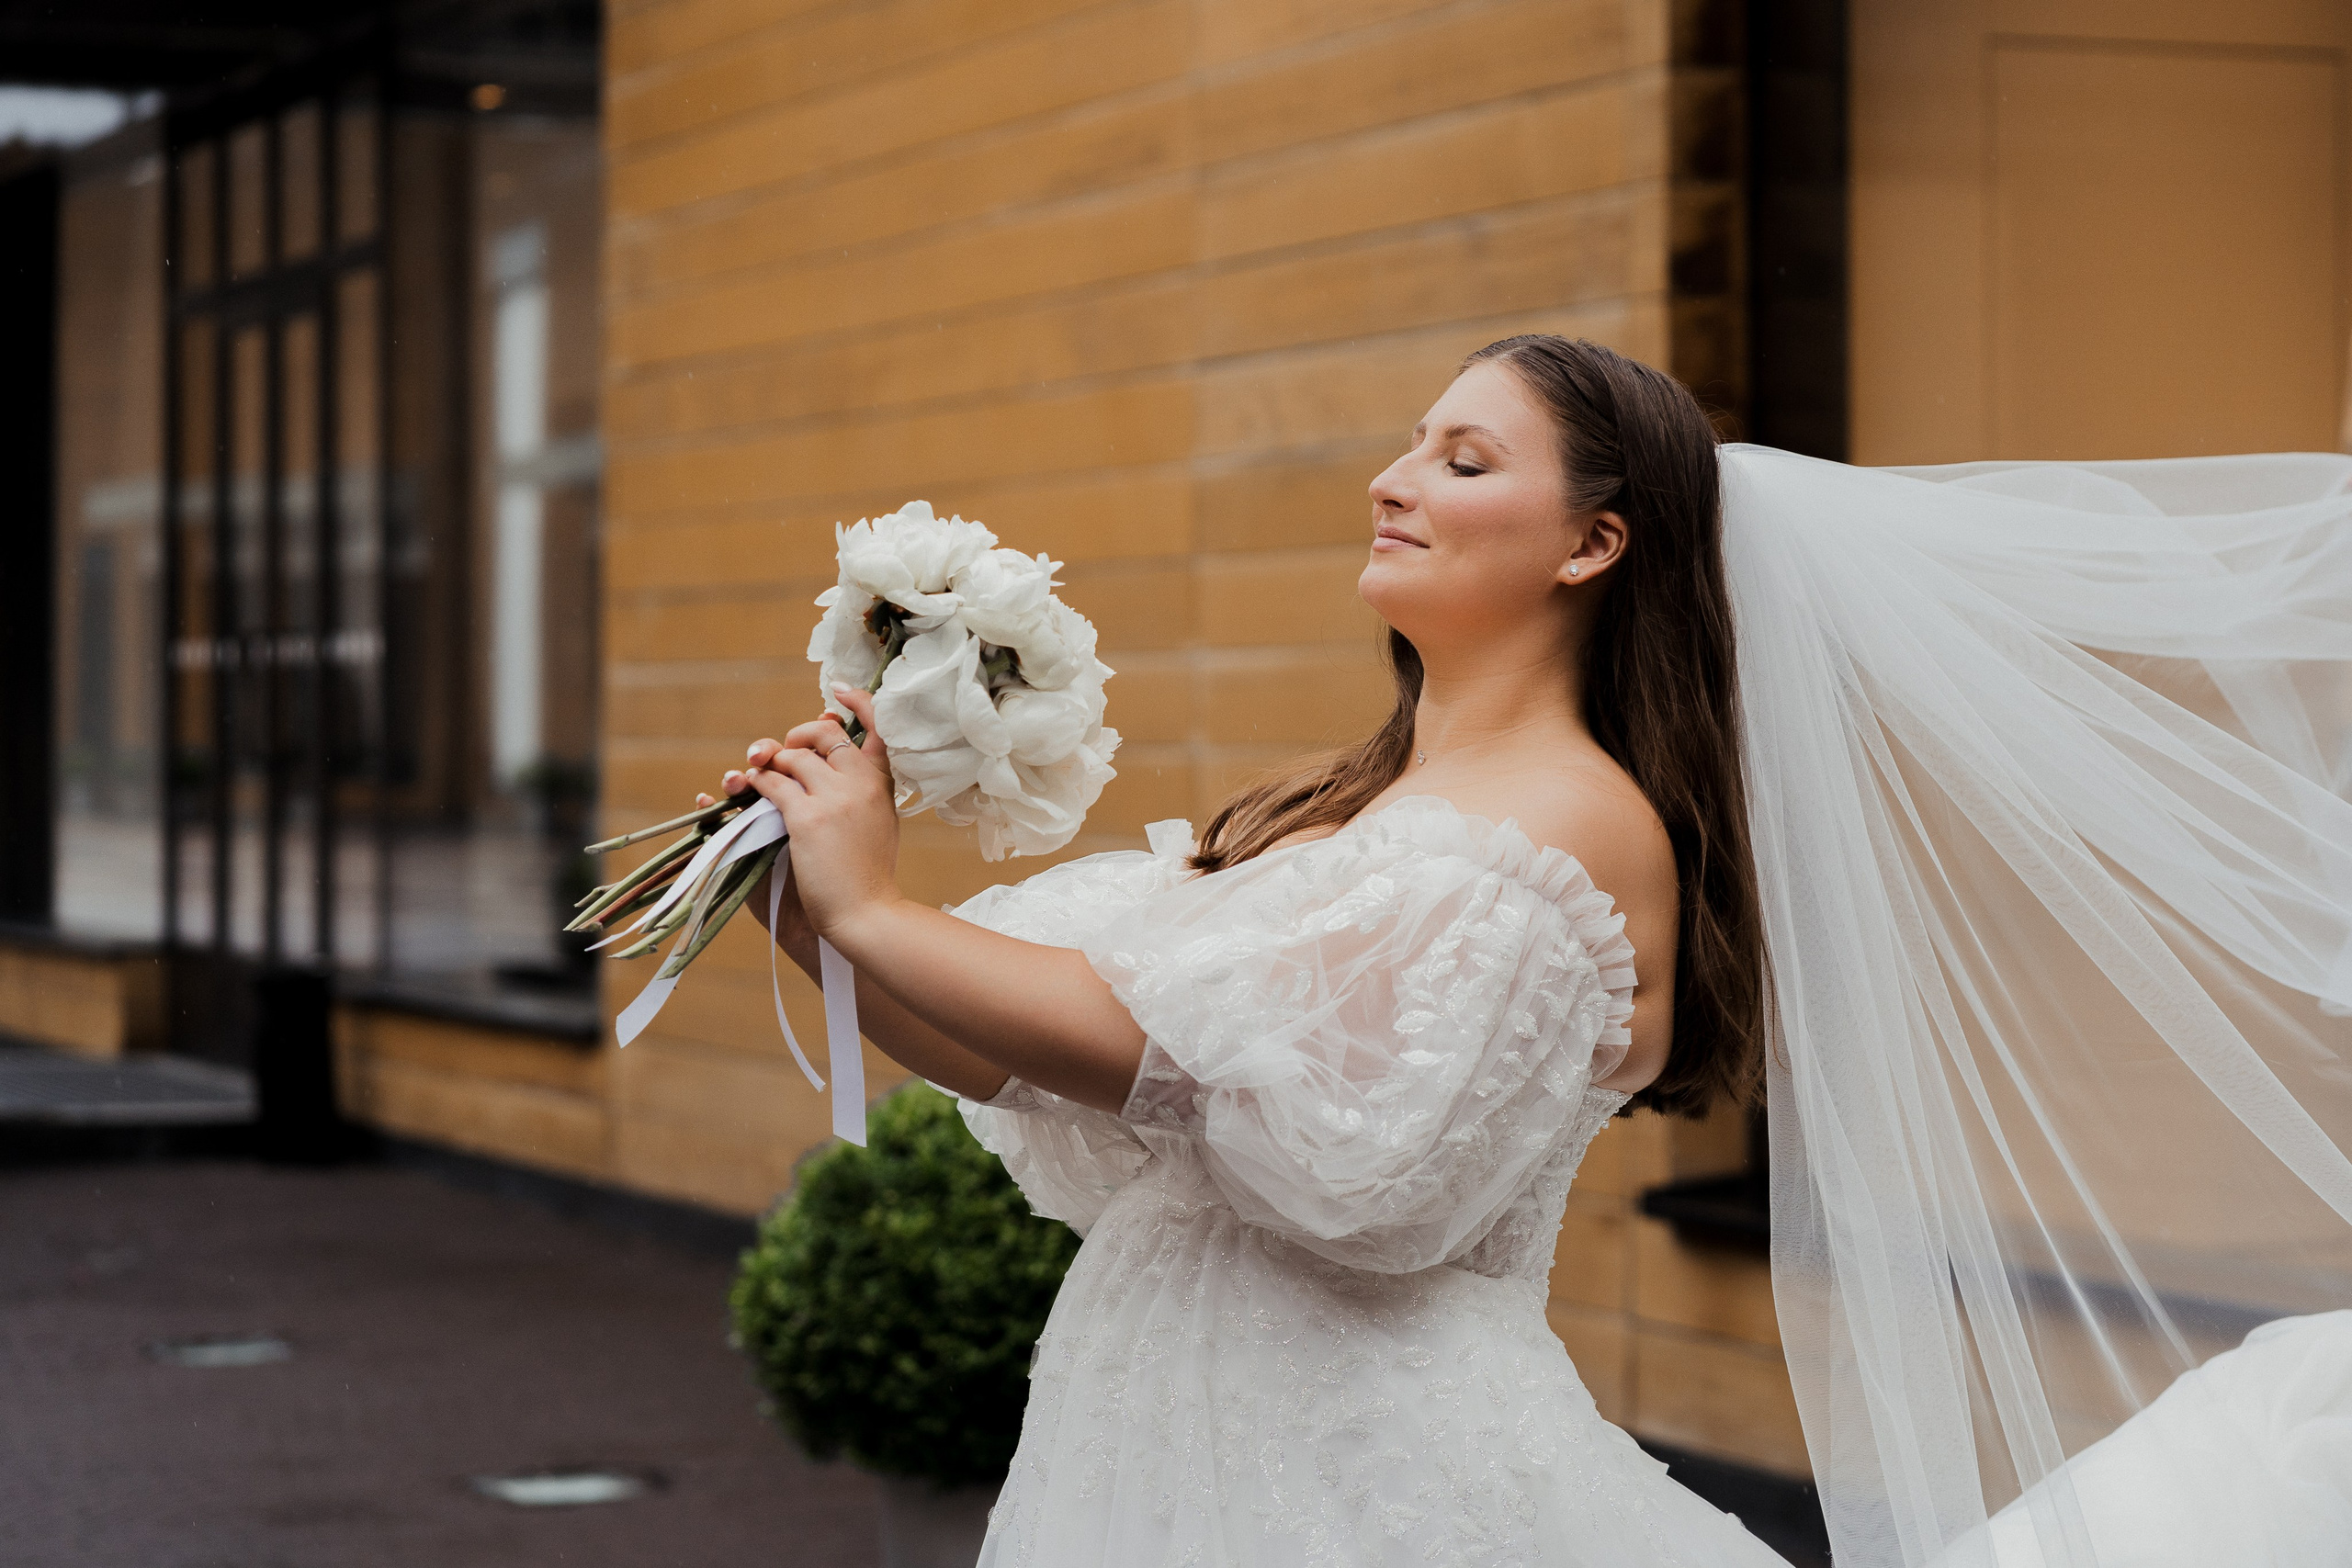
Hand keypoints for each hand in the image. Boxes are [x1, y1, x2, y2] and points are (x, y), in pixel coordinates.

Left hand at [738, 686, 903, 942]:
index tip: (841, 691)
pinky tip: (747, 788)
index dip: (860, 702)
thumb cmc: (868, 876)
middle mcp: (861, 782)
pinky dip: (755, 781)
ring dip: (770, 761)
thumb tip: (838, 755)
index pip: (877, 727)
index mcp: (882, 784)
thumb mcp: (879, 822)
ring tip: (760, 775)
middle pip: (824, 733)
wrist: (865, 913)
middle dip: (797, 735)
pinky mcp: (806, 817)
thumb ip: (862, 788)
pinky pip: (771, 782)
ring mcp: (834, 797)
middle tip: (783, 752)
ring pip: (792, 755)